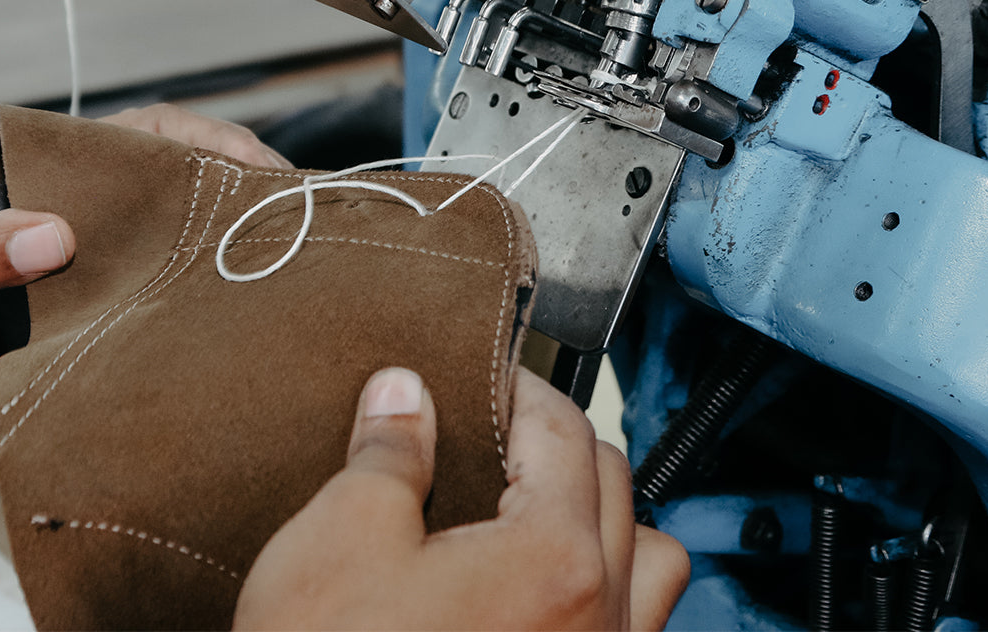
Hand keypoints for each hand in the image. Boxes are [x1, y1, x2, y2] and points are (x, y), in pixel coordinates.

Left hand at [0, 103, 287, 454]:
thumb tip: (55, 240)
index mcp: (17, 174)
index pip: (127, 135)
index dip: (197, 141)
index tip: (252, 166)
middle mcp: (51, 211)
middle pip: (157, 185)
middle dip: (222, 192)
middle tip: (285, 217)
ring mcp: (62, 268)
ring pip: (154, 243)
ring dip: (206, 248)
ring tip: (269, 266)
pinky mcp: (64, 321)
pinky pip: (134, 301)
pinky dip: (175, 303)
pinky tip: (214, 318)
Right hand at [235, 367, 689, 629]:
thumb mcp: (340, 539)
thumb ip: (388, 453)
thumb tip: (403, 395)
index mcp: (554, 559)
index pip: (562, 430)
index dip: (516, 388)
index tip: (482, 380)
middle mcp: (600, 617)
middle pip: (613, 482)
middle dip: (555, 442)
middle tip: (490, 432)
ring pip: (648, 559)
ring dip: (602, 517)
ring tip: (532, 510)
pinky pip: (632, 624)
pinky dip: (605, 587)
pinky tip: (539, 589)